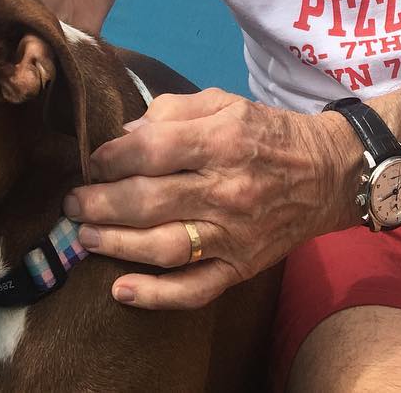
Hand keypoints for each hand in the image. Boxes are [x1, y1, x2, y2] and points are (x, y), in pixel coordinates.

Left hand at [62, 88, 355, 309]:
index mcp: (223, 141)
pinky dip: (157, 296)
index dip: (112, 157)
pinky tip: (121, 290)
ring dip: (115, 244)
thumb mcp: (225, 103)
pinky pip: (196, 290)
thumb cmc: (267, 132)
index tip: (92, 161)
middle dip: (99, 203)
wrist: (329, 173)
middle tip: (71, 203)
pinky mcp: (242, 267)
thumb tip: (126, 133)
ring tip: (83, 237)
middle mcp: (227, 189)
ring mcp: (234, 234)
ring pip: (163, 247)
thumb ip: (173, 111)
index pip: (153, 149)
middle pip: (149, 200)